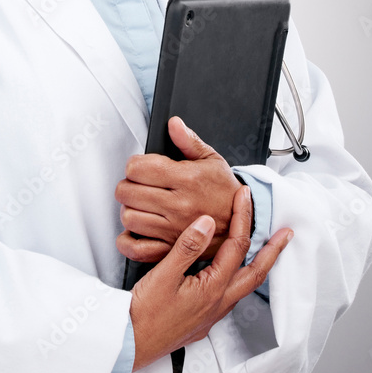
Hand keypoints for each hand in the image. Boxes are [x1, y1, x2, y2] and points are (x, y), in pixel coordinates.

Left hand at [115, 117, 243, 262]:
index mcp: (186, 179)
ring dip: (129, 209)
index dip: (134, 165)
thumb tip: (173, 124)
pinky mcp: (171, 249)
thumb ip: (189, 141)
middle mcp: (178, 204)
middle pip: (127, 192)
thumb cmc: (225, 191)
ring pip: (129, 217)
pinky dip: (129, 240)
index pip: (137, 168)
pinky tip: (136, 230)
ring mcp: (173, 229)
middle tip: (137, 185)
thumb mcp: (212, 159)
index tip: (140, 167)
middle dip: (127, 185)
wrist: (244, 222)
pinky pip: (137, 248)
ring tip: (140, 205)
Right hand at [129, 187, 292, 370]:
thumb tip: (207, 222)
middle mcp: (218, 304)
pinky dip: (237, 278)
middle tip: (286, 235)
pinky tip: (227, 274)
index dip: (243, 218)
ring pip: (244, 286)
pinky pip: (229, 295)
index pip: (236, 246)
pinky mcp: (202, 321)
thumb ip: (187, 247)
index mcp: (212, 289)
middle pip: (255, 272)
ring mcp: (211, 315)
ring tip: (264, 251)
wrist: (130, 344)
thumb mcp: (163, 275)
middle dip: (272, 251)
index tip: (244, 197)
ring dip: (257, 265)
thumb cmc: (143, 314)